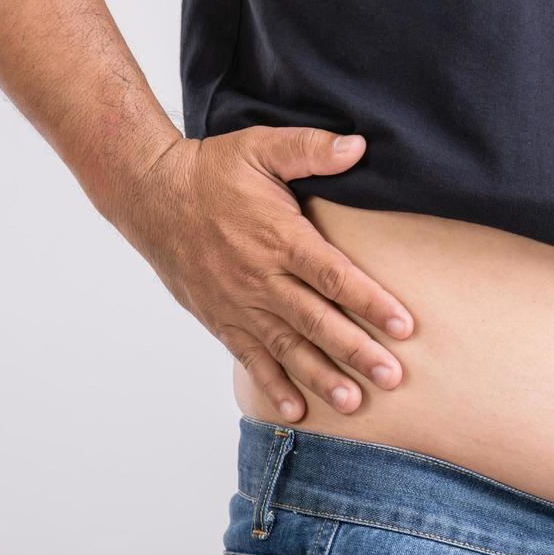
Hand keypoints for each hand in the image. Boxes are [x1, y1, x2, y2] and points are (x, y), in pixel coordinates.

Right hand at [112, 126, 412, 420]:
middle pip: (317, 321)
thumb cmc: (213, 169)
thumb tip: (360, 145)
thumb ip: (311, 149)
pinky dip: (273, 384)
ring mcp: (239, 303)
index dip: (371, 302)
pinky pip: (250, 357)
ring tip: (353, 403)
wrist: (150, 195)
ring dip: (321, 377)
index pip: (334, 276)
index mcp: (280, 237)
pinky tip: (296, 409)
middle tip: (392, 377)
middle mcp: (261, 277)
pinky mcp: (220, 318)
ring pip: (287, 347)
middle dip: (356, 352)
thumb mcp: (263, 146)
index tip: (403, 327)